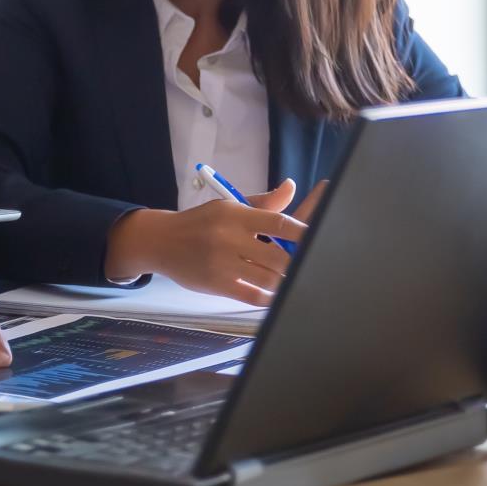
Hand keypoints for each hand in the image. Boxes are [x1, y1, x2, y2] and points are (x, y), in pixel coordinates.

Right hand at [104, 178, 314, 306]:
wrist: (162, 241)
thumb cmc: (201, 222)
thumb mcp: (229, 207)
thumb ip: (263, 203)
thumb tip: (291, 187)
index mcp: (236, 214)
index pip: (279, 223)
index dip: (305, 232)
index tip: (324, 237)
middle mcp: (230, 237)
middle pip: (278, 256)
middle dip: (299, 263)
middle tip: (315, 265)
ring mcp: (222, 262)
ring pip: (268, 278)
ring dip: (286, 282)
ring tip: (300, 281)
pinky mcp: (216, 284)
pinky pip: (251, 296)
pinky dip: (269, 298)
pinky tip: (279, 296)